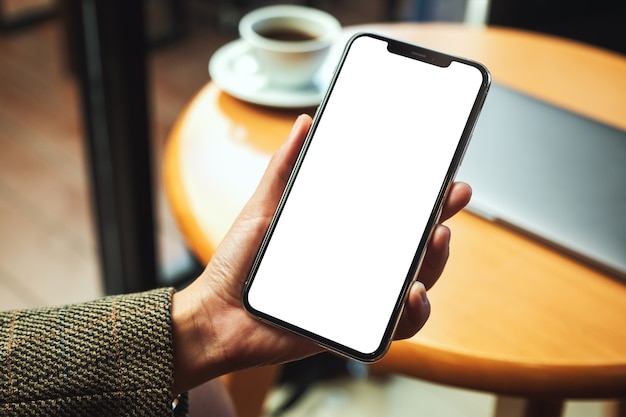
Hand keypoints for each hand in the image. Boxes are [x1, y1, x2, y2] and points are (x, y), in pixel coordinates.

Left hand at [171, 114, 471, 393]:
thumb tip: (305, 123)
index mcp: (342, 236)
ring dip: (434, 262)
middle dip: (440, 219)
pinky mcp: (353, 330)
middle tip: (451, 197)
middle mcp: (357, 265)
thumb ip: (284, 168)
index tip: (443, 175)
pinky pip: (396, 327)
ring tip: (435, 239)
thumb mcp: (263, 208)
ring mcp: (358, 298)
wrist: (216, 316)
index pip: (392, 214)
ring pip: (415, 281)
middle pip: (413, 246)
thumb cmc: (238, 265)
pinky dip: (413, 314)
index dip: (422, 197)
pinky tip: (411, 294)